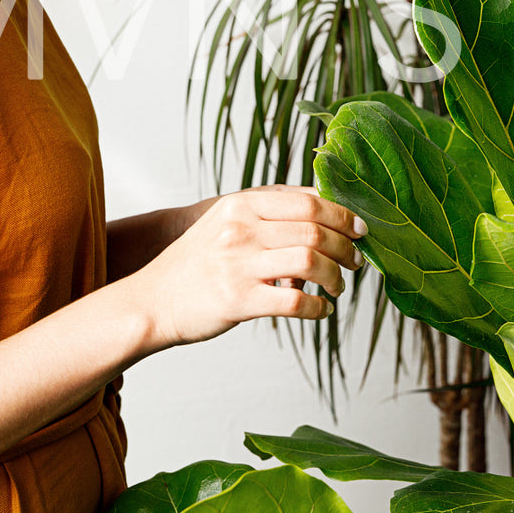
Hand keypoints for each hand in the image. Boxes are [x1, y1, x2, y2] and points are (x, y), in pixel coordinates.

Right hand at [129, 186, 366, 348]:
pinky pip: (295, 303)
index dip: (343, 215)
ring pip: (311, 264)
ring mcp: (238, 264)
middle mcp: (240, 229)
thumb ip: (269, 208)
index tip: (360, 229)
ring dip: (335, 277)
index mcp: (242, 204)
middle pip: (315, 231)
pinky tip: (320, 310)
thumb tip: (323, 202)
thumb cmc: (198, 261)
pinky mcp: (237, 301)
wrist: (153, 300)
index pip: (308, 201)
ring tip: (338, 287)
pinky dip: (317, 308)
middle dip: (345, 248)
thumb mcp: (226, 219)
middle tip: (355, 261)